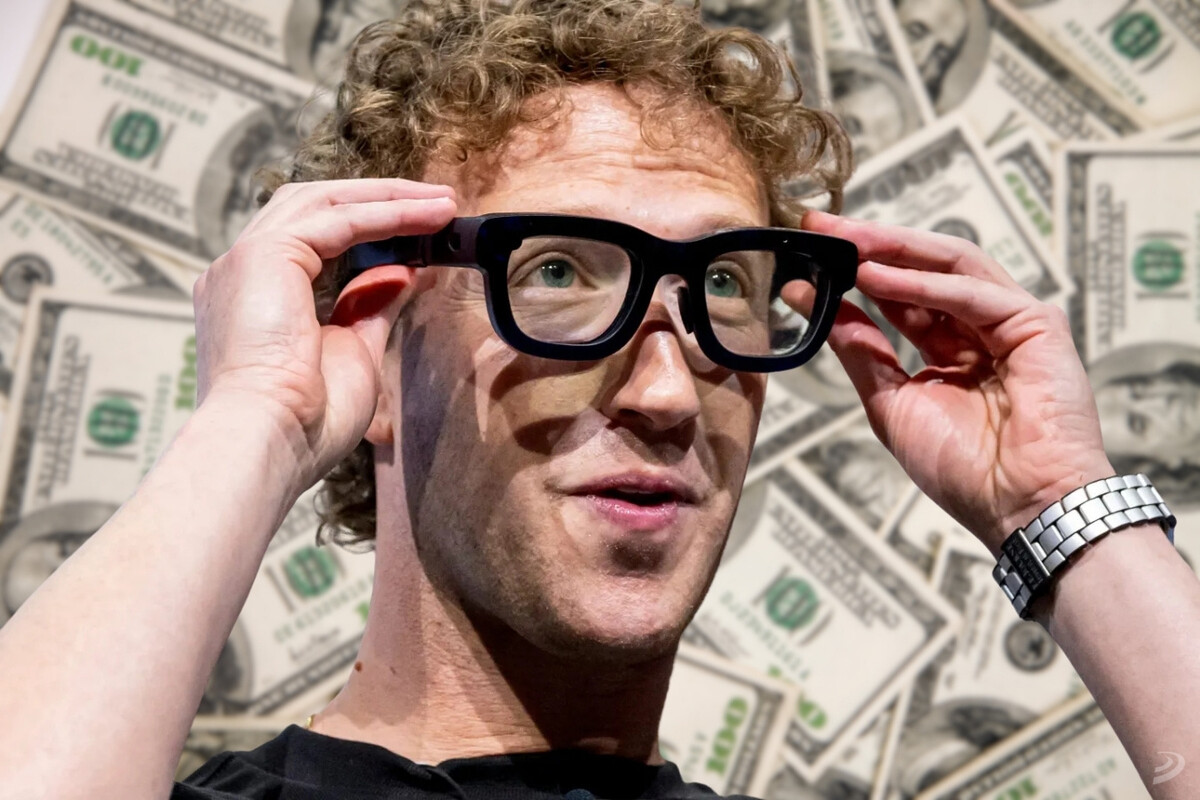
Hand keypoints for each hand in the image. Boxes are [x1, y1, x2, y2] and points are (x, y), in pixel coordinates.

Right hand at [193, 178, 456, 487]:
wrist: (269, 442)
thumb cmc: (306, 421)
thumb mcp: (354, 350)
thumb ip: (374, 304)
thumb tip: (407, 272)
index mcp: (254, 299)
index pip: (313, 239)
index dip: (369, 229)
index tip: (423, 232)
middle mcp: (241, 272)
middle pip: (315, 207)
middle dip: (381, 200)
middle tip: (439, 204)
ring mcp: (246, 259)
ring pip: (325, 202)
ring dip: (389, 198)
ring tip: (442, 204)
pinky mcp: (263, 254)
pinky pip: (337, 220)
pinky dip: (386, 214)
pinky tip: (428, 217)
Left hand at [799, 211, 1111, 554]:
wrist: (1019, 510)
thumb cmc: (965, 470)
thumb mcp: (891, 403)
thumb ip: (859, 349)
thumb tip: (810, 299)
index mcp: (951, 348)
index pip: (899, 294)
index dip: (856, 269)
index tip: (808, 249)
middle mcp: (981, 328)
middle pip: (924, 268)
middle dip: (870, 244)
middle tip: (820, 226)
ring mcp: (1013, 323)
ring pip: (951, 265)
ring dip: (893, 250)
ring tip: (843, 242)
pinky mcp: (1038, 326)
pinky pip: (973, 293)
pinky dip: (923, 283)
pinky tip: (876, 277)